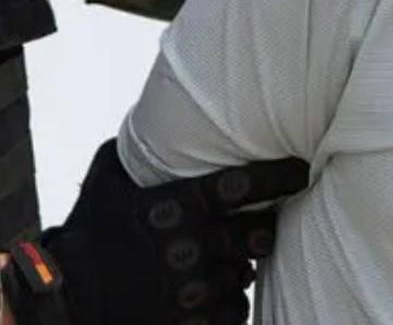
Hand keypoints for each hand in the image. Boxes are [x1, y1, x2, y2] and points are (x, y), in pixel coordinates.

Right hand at [8, 140, 307, 324]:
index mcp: (174, 208)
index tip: (301, 171)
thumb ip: (138, 151)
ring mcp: (191, 289)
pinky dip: (229, 301)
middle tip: (263, 225)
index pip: (243, 185)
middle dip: (266, 229)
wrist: (64, 299)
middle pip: (258, 234)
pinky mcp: (191, 321)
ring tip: (226, 258)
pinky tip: (215, 290)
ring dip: (241, 265)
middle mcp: (189, 248)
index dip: (280, 176)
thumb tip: (162, 114)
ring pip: (246, 272)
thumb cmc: (89, 232)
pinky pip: (233, 310)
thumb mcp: (107, 182)